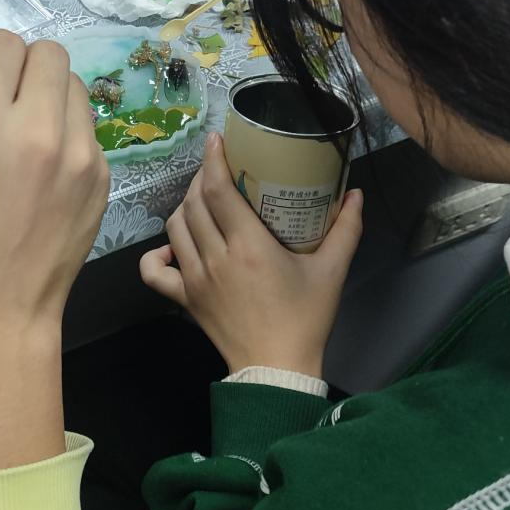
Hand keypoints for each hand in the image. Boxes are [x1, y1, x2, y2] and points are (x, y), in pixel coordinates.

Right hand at [0, 21, 108, 470]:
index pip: (4, 42)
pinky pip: (91, 127)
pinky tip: (47, 171)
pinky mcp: (103, 174)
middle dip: (26, 68)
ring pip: (76, 85)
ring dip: (53, 96)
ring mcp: (78, 152)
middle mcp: (36, 126)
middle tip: (7, 106)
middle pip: (49, 53)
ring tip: (29, 138)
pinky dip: (71, 133)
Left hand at [140, 133, 362, 377]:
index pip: (219, 191)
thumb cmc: (305, 319)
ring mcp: (195, 279)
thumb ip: (345, 229)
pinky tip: (173, 246)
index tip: (215, 140)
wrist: (277, 369)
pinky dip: (156, 254)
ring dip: (185, 206)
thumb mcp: (332, 271)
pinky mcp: (185, 299)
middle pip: (194, 203)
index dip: (213, 160)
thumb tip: (354, 194)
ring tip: (203, 199)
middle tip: (219, 169)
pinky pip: (154, 272)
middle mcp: (216, 257)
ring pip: (174, 228)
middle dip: (202, 178)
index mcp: (250, 246)